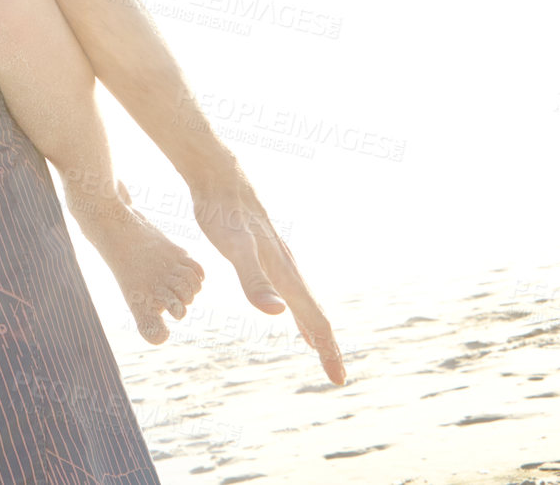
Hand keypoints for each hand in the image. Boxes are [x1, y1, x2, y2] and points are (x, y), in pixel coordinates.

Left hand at [189, 165, 345, 383]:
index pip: (315, 320)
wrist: (220, 178)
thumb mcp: (235, 250)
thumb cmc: (224, 215)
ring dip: (314, 329)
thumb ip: (254, 281)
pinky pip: (290, 289)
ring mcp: (280, 261)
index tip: (338, 380)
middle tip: (337, 377)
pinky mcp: (267, 253)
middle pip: (315, 315)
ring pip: (304, 302)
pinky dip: (297, 309)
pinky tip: (290, 313)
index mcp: (286, 275)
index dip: (328, 351)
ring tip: (320, 350)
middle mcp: (289, 269)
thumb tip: (278, 313)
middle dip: (328, 347)